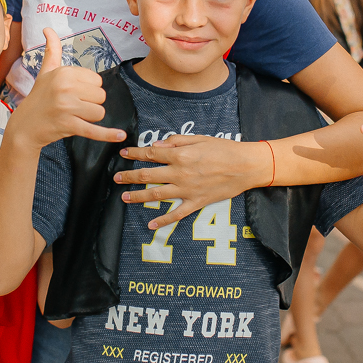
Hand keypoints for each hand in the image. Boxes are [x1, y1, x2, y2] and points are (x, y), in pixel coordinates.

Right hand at [9, 29, 126, 148]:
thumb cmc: (39, 97)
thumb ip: (52, 50)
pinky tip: (120, 136)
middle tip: (73, 106)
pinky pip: (94, 130)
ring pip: (99, 112)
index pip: (97, 80)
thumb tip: (48, 29)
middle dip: (91, 104)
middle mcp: (65, 87)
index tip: (73, 93)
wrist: (25, 126)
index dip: (89, 89)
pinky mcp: (69, 125)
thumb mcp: (46, 72)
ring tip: (74, 116)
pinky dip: (108, 134)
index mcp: (64, 72)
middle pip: (101, 96)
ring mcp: (67, 107)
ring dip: (90, 117)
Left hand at [117, 134, 270, 229]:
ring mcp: (187, 190)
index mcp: (180, 154)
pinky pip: (176, 214)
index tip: (123, 154)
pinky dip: (163, 221)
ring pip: (156, 194)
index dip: (135, 153)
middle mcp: (180, 173)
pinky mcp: (196, 202)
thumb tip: (158, 144)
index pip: (151, 154)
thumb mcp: (201, 138)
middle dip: (129, 176)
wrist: (246, 167)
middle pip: (148, 175)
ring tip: (124, 197)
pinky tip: (151, 225)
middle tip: (116, 177)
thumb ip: (178, 140)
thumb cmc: (225, 149)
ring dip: (137, 196)